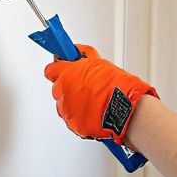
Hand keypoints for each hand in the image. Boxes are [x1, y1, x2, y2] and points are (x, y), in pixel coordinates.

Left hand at [42, 44, 158, 144]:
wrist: (125, 111)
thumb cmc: (116, 87)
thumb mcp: (99, 63)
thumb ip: (84, 57)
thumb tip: (77, 50)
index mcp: (66, 75)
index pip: (51, 70)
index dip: (59, 68)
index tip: (64, 67)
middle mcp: (62, 92)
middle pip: (58, 88)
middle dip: (69, 87)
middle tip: (86, 87)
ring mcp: (66, 110)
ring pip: (65, 105)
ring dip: (75, 103)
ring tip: (93, 101)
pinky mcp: (73, 125)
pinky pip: (73, 119)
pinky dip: (81, 117)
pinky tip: (94, 112)